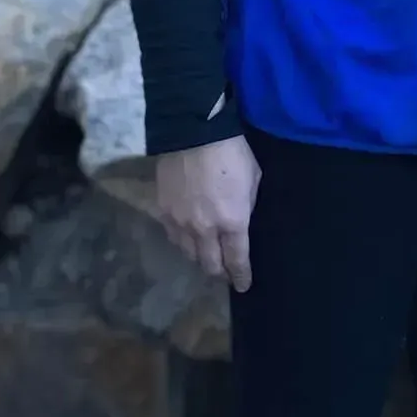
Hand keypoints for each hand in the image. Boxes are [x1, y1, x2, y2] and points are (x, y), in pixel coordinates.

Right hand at [155, 135, 260, 290]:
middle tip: (225, 274)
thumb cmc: (232, 152)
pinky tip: (187, 239)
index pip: (236, 260)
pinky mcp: (163, 211)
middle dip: (219, 273)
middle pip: (210, 264)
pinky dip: (182, 242)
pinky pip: (173, 237)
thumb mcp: (253, 179)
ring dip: (200, 259)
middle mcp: (204, 230)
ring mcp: (180, 222)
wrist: (193, 131)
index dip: (240, 276)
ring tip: (206, 257)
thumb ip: (247, 206)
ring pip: (189, 254)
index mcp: (232, 222)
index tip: (243, 285)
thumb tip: (241, 221)